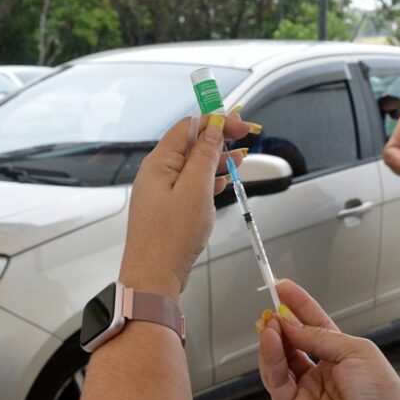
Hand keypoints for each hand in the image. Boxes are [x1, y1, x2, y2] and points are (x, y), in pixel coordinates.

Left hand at [120, 111, 253, 299]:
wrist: (154, 277)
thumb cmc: (171, 235)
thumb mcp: (195, 189)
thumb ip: (206, 156)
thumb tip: (214, 128)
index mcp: (159, 162)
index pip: (189, 128)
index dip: (216, 121)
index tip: (241, 125)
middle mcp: (158, 173)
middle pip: (191, 145)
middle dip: (219, 138)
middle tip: (246, 137)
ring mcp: (162, 192)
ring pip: (193, 166)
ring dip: (217, 159)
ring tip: (242, 157)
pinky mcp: (169, 209)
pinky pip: (191, 185)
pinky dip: (210, 180)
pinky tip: (225, 180)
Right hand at [257, 280, 399, 399]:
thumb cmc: (382, 394)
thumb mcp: (356, 350)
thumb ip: (319, 336)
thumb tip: (291, 323)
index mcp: (340, 356)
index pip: (313, 325)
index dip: (297, 305)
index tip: (282, 287)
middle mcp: (321, 373)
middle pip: (291, 342)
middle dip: (279, 322)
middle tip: (270, 305)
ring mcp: (306, 392)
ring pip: (278, 361)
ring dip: (271, 339)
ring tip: (268, 321)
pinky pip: (276, 380)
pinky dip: (270, 358)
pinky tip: (269, 340)